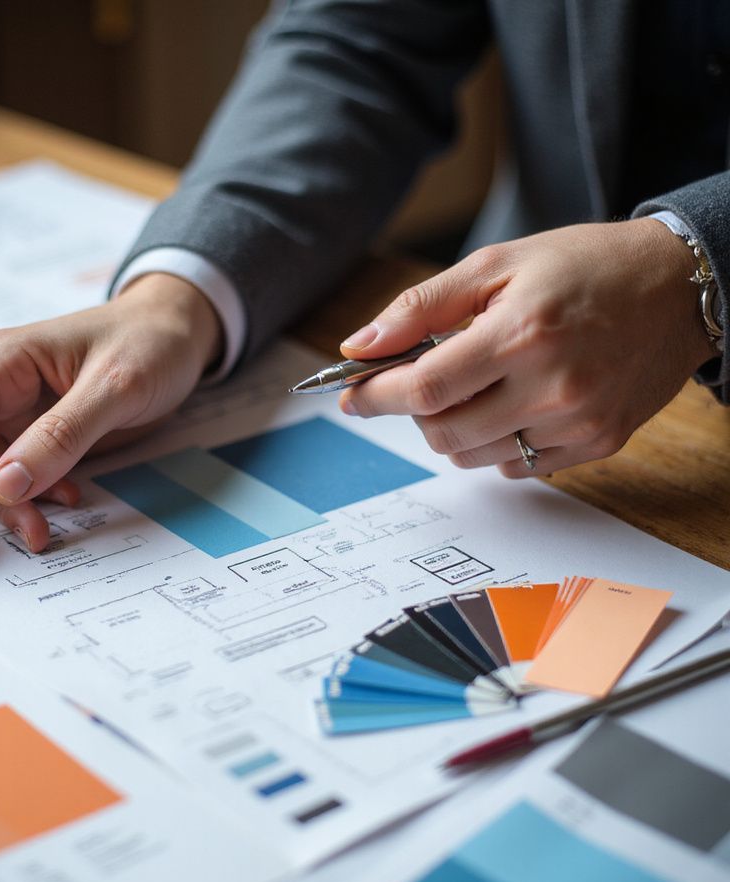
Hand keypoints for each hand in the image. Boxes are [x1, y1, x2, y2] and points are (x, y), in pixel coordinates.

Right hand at [0, 273, 220, 571]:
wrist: (178, 332)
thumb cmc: (150, 343)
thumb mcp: (117, 387)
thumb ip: (62, 435)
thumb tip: (4, 485)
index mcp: (2, 362)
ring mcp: (10, 411)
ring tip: (39, 536)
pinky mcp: (31, 433)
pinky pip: (11, 476)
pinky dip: (27, 501)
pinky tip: (64, 504)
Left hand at [338, 219, 714, 475]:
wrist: (679, 287)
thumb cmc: (585, 267)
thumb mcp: (497, 264)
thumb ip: (421, 306)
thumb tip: (359, 345)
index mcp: (521, 332)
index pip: (424, 387)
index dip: (376, 396)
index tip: (351, 397)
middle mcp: (552, 386)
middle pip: (442, 433)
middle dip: (415, 412)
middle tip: (424, 381)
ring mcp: (578, 422)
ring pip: (474, 456)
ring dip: (454, 429)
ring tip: (476, 387)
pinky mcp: (598, 443)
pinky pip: (517, 467)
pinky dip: (497, 444)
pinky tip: (514, 405)